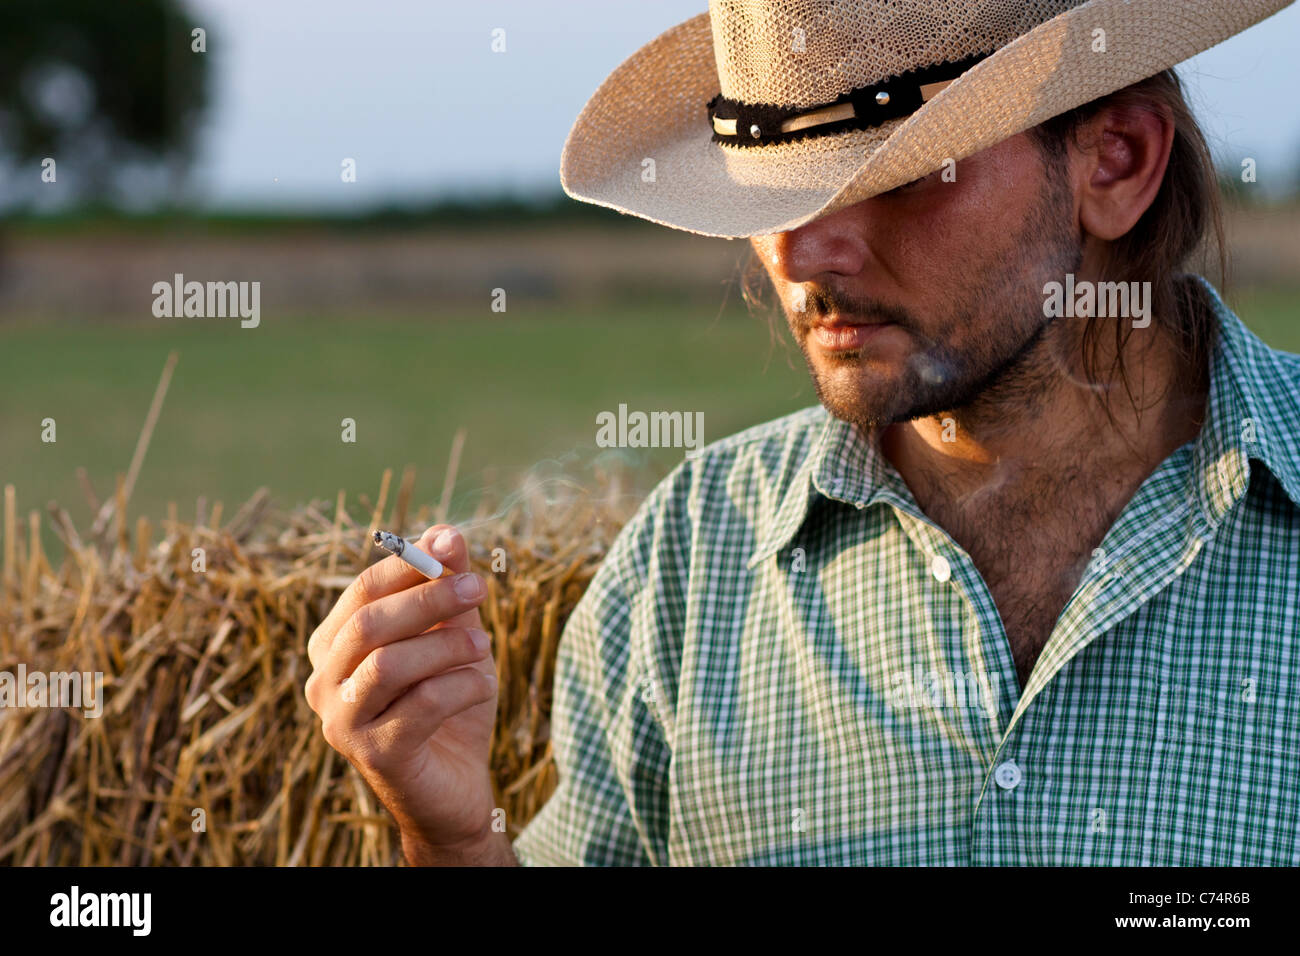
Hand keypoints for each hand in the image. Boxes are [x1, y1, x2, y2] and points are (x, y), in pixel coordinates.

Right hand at [305, 524, 503, 858]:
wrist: (456, 784)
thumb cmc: (448, 702)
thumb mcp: (452, 635)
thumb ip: (445, 586)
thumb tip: (448, 531)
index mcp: (334, 645)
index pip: (362, 591)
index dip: (410, 565)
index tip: (453, 548)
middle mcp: (324, 682)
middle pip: (370, 624)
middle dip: (428, 599)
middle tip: (480, 588)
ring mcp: (342, 722)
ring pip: (389, 664)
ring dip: (445, 646)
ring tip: (486, 646)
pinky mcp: (373, 755)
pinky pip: (420, 705)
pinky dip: (459, 687)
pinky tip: (483, 685)